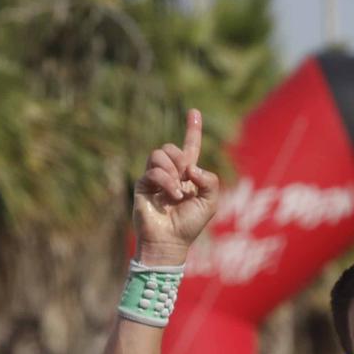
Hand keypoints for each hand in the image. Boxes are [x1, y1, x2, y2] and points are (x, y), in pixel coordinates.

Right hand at [135, 109, 222, 263]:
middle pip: (171, 147)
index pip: (189, 147)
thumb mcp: (211, 202)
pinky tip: (173, 195)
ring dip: (173, 170)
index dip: (192, 130)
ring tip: (178, 191)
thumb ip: (210, 180)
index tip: (194, 111)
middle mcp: (170, 173)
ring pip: (160, 154)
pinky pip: (153, 170)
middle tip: (186, 178)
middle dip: (181, 158)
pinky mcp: (142, 184)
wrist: (171, 241)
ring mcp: (154, 178)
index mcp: (188, 175)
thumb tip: (190, 166)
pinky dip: (166, 181)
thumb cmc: (190, 225)